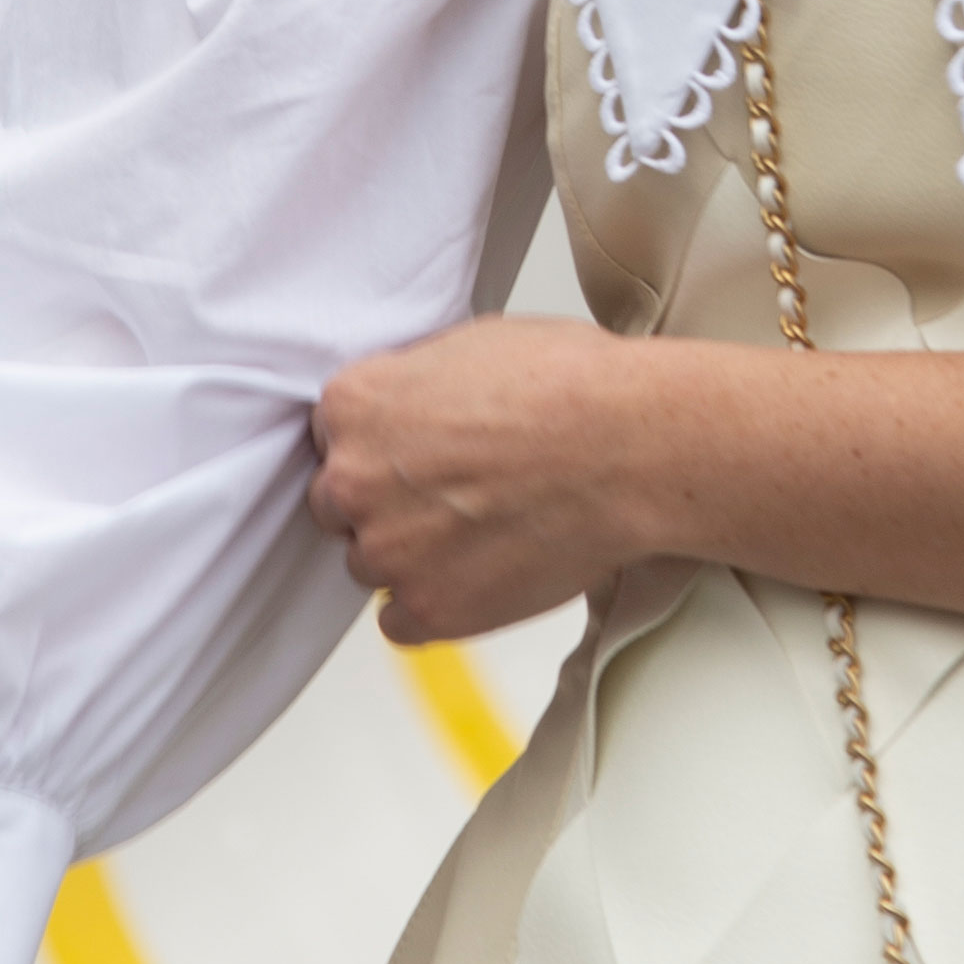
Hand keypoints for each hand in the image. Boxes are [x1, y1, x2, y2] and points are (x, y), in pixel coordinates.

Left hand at [308, 319, 661, 643]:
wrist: (630, 449)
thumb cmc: (570, 386)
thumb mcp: (471, 343)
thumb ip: (413, 383)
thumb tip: (411, 404)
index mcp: (354, 405)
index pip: (333, 436)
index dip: (383, 446)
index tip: (421, 452)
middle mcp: (352, 480)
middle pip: (340, 504)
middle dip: (387, 501)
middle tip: (454, 492)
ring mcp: (387, 551)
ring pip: (371, 563)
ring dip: (412, 554)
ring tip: (483, 529)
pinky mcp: (428, 609)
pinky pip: (399, 620)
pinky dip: (433, 604)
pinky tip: (479, 573)